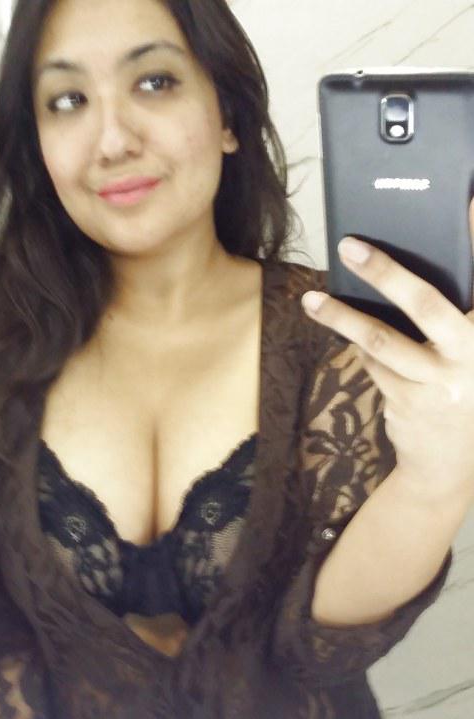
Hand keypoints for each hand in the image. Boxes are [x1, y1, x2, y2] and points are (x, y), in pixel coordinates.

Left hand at [301, 197, 473, 505]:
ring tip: (312, 300)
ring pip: (382, 340)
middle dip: (385, 271)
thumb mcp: (463, 350)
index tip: (465, 202)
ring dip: (342, 317)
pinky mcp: (407, 404)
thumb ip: (449, 316)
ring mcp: (440, 383)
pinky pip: (373, 365)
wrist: (448, 464)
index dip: (471, 234)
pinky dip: (360, 349)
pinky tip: (351, 338)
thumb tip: (402, 267)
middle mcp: (471, 356)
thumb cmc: (457, 387)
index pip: (473, 283)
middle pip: (426, 304)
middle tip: (349, 246)